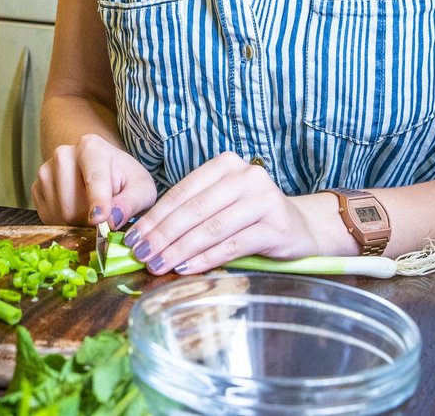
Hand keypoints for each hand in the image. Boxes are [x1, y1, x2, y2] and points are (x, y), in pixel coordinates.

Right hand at [32, 133, 156, 228]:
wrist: (103, 171)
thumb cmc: (125, 180)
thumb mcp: (141, 189)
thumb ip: (132, 202)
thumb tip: (112, 220)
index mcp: (91, 147)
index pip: (93, 178)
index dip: (97, 201)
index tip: (100, 219)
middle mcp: (63, 154)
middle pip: (72, 206)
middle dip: (89, 222)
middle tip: (105, 220)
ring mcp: (45, 171)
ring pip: (58, 215)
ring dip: (77, 225)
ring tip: (92, 213)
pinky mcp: (37, 188)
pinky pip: (48, 218)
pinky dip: (64, 224)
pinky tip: (78, 213)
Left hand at [121, 152, 316, 273]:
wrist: (301, 226)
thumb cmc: (250, 216)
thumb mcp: (221, 203)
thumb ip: (191, 212)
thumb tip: (145, 235)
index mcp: (225, 165)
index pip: (181, 193)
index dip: (155, 217)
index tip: (134, 238)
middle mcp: (246, 176)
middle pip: (194, 210)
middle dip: (163, 235)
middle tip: (142, 255)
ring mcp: (263, 199)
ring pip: (211, 227)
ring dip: (180, 249)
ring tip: (159, 265)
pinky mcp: (276, 226)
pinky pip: (233, 244)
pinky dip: (207, 258)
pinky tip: (187, 269)